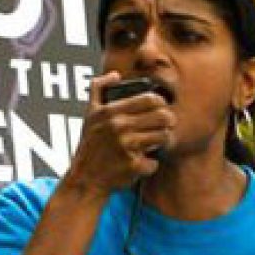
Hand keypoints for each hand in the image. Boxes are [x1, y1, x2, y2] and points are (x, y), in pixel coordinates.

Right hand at [62, 72, 174, 193]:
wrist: (86, 178)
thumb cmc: (90, 145)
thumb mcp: (89, 113)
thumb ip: (98, 88)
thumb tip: (115, 75)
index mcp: (111, 111)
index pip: (151, 99)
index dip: (161, 103)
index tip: (160, 109)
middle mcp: (119, 127)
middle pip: (163, 117)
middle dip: (168, 122)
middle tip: (165, 126)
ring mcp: (127, 147)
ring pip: (164, 137)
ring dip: (162, 141)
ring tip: (154, 142)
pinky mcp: (133, 166)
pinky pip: (155, 162)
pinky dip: (150, 164)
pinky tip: (141, 163)